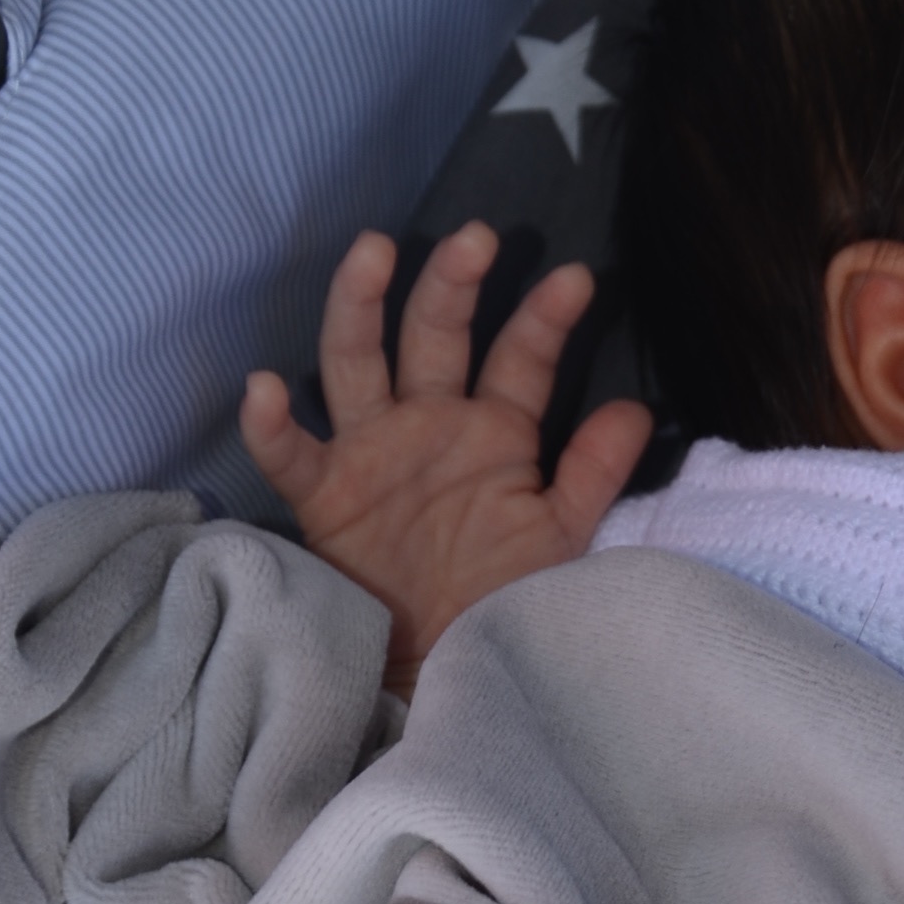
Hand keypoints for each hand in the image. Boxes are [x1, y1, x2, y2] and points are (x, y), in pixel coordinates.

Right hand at [242, 224, 653, 692]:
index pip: (521, 357)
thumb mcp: (560, 533)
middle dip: (452, 285)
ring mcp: (373, 451)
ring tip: (374, 251)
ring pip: (358, 362)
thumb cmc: (504, 594)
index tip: (578, 279)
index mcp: (493, 428)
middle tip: (475, 237)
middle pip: (434, 335)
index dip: (546, 319)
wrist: (449, 666)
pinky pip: (293, 455)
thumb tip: (639, 407)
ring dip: (360, 307)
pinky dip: (274, 425)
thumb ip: (593, 470)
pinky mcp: (326, 494)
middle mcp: (429, 422)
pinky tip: (265, 389)